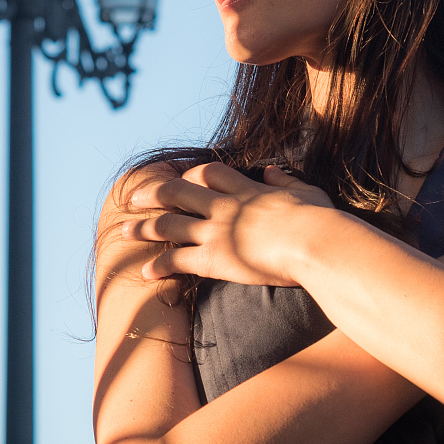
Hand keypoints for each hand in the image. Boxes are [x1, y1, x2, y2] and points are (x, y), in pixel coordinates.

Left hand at [122, 161, 336, 284]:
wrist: (317, 244)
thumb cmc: (320, 220)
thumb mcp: (305, 191)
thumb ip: (284, 180)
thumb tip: (272, 171)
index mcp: (246, 190)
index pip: (209, 174)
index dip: (190, 176)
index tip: (179, 179)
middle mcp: (225, 207)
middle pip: (177, 194)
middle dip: (152, 195)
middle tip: (133, 197)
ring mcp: (217, 232)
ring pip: (169, 226)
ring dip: (144, 227)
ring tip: (123, 230)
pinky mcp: (215, 259)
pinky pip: (178, 261)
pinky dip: (159, 266)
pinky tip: (145, 273)